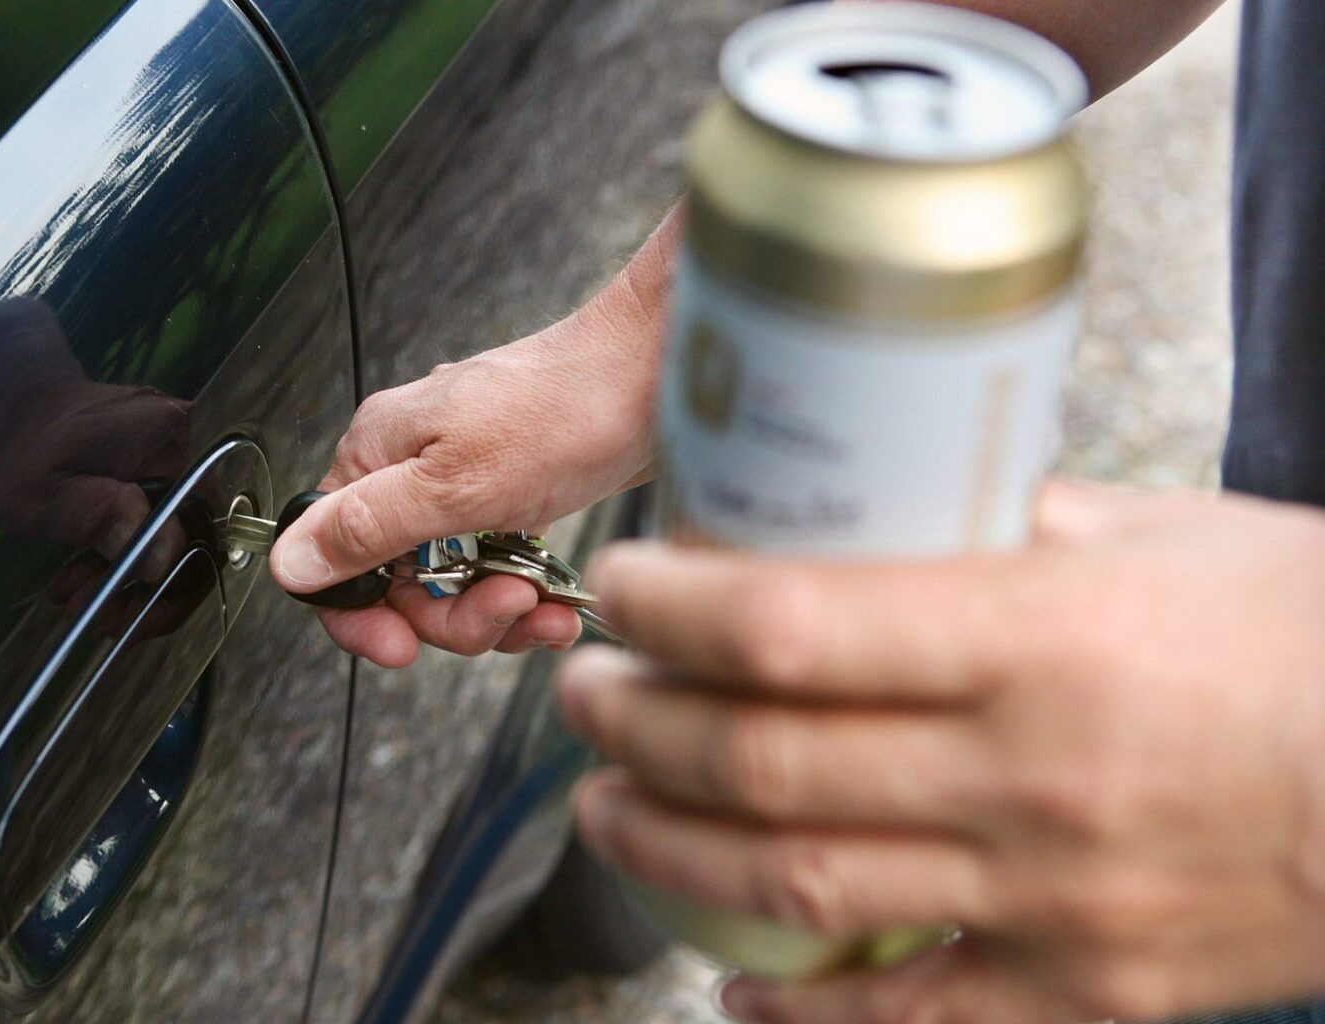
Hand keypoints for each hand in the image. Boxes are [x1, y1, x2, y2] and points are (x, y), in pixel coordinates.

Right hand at [270, 209, 682, 666]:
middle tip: (502, 606)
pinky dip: (526, 595)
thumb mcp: (452, 485)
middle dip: (453, 615)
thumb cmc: (562, 408)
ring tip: (541, 604)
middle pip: (397, 585)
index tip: (400, 645)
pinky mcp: (509, 501)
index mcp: (377, 455)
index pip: (331, 555)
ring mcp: (462, 487)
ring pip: (451, 586)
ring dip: (498, 611)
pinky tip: (556, 598)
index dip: (360, 613)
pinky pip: (495, 571)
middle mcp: (411, 470)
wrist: (654, 377)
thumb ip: (364, 528)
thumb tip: (288, 563)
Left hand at [558, 481, 1324, 1022]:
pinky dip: (803, 1014)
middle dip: (634, 725)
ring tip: (606, 806)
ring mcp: (1048, 895)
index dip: (668, 607)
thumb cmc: (1313, 637)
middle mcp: (1027, 772)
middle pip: (758, 759)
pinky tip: (733, 986)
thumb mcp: (1168, 535)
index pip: (787, 624)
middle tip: (584, 694)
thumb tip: (894, 497)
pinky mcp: (1084, 989)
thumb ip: (1014, 521)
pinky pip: (908, 1018)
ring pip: (795, 886)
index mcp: (1041, 636)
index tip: (620, 584)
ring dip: (667, 848)